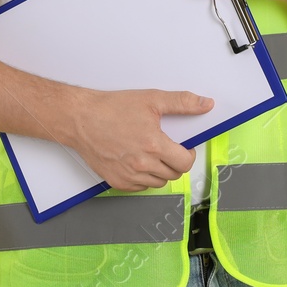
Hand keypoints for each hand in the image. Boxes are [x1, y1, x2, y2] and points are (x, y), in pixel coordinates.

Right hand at [64, 88, 212, 191]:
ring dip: (160, 170)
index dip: (188, 154)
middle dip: (175, 162)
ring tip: (151, 153)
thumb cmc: (111, 109)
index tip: (184, 148)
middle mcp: (142, 164)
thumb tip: (205, 104)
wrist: (81, 119)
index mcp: (154, 145)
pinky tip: (137, 161)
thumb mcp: (151, 99)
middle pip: (173, 174)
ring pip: (158, 182)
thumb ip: (182, 103)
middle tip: (166, 148)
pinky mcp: (117, 182)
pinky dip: (144, 177)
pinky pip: (140, 187)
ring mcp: (129, 176)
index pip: (185, 162)